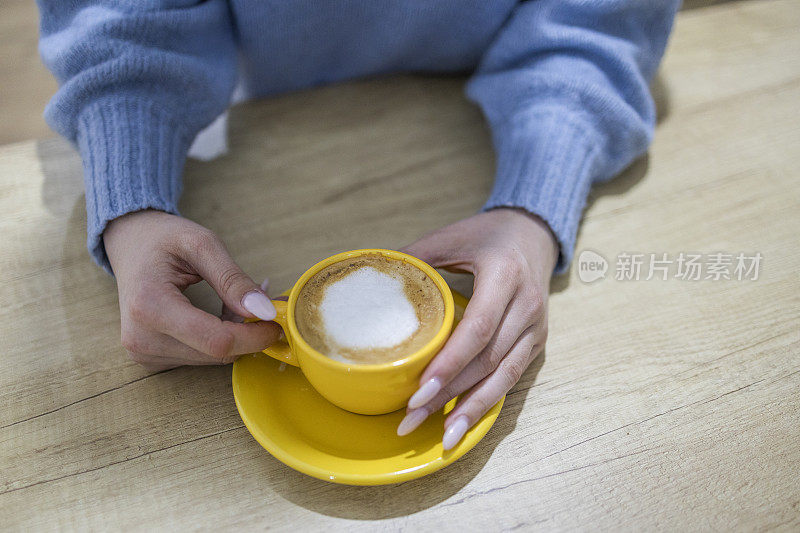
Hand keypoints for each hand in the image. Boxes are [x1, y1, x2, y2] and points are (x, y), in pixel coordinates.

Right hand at [104, 210, 280, 370]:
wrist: (130, 243)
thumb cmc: (163, 239)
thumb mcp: (202, 244)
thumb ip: (233, 279)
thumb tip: (264, 312)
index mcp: (150, 306)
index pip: (217, 341)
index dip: (255, 336)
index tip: (276, 319)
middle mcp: (141, 338)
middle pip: (216, 353)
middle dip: (246, 332)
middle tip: (257, 301)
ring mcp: (142, 353)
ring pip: (211, 358)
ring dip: (232, 336)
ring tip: (230, 301)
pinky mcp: (149, 359)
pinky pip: (199, 357)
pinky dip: (216, 340)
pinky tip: (213, 316)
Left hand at [396, 208, 557, 448]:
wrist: (534, 234)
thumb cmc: (489, 236)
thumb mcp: (452, 236)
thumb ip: (416, 256)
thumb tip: (373, 275)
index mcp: (504, 276)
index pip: (477, 328)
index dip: (448, 363)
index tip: (419, 390)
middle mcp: (526, 305)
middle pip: (486, 360)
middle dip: (449, 395)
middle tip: (411, 418)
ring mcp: (535, 327)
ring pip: (503, 376)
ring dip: (470, 410)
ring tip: (441, 438)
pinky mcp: (536, 342)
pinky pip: (511, 378)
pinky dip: (486, 401)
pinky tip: (462, 420)